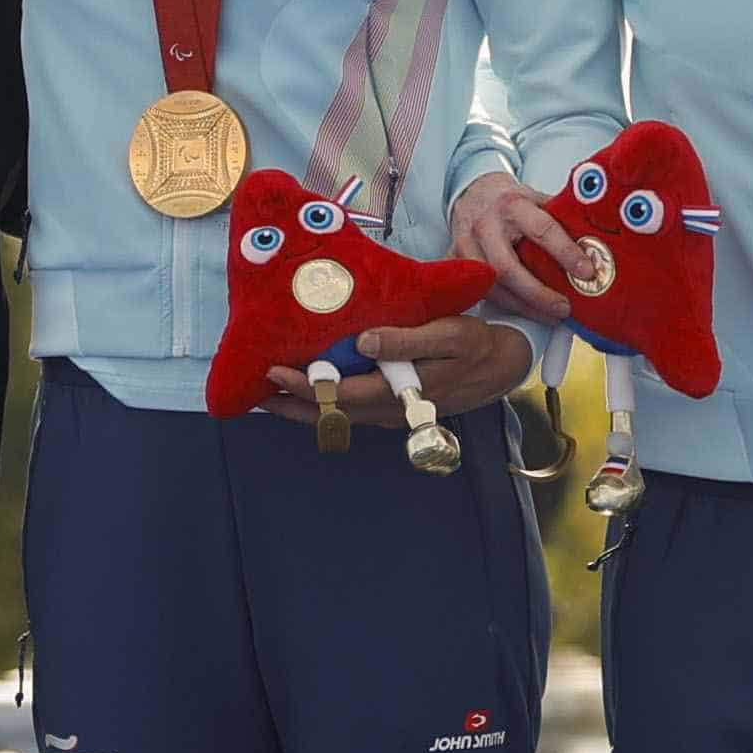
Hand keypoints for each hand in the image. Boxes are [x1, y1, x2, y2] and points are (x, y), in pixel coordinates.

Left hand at [286, 309, 534, 426]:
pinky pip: (347, 410)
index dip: (303, 387)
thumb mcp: (450, 335)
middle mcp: (388, 411)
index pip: (339, 395)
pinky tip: (305, 389)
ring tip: (265, 395)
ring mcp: (388, 413)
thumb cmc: (476, 346)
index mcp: (398, 393)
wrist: (503, 366)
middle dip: (288, 405)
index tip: (272, 371)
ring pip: (335, 417)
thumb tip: (362, 342)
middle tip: (250, 393)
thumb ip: (406, 339)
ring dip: (300, 408)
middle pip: (328, 415)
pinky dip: (321, 403)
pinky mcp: (390, 407)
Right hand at [449, 175, 593, 324]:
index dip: (566, 253)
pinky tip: (524, 312)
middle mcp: (486, 225)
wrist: (474, 191)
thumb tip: (595, 243)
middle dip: (538, 294)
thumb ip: (560, 218)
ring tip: (550, 316)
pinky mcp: (455, 261)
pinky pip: (478, 291)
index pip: (542, 230)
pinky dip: (503, 305)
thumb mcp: (536, 198)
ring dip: (523, 307)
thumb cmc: (510, 200)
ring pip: (491, 287)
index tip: (587, 272)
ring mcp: (466, 245)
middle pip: (508, 269)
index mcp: (513, 205)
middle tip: (564, 308)